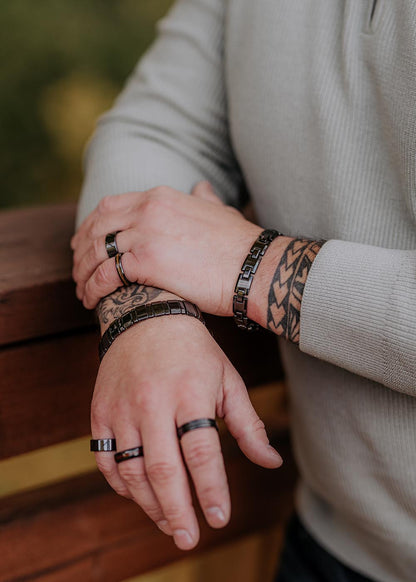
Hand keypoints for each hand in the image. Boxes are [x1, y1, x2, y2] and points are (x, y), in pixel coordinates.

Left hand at [71, 182, 261, 313]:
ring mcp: (145, 233)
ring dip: (82, 273)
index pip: (109, 206)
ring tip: (82, 292)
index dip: (91, 226)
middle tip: (78, 271)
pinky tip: (92, 301)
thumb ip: (204, 198)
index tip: (84, 244)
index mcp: (160, 196)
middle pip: (96, 228)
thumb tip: (202, 187)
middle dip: (81, 251)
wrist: (254, 266)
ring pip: (95, 252)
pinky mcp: (146, 261)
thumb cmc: (240, 245)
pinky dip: (92, 288)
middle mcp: (147, 209)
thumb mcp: (220, 211)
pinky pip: (104, 275)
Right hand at [92, 315, 281, 550]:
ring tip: (167, 522)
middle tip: (188, 539)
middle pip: (163, 469)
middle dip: (177, 511)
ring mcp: (122, 408)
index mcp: (190, 393)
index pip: (201, 452)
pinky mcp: (101, 412)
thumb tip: (271, 463)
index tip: (220, 518)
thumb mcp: (227, 379)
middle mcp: (153, 402)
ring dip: (149, 504)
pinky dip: (121, 484)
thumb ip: (247, 424)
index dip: (211, 489)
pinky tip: (139, 495)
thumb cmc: (194, 351)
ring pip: (131, 470)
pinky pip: (105, 459)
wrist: (146, 316)